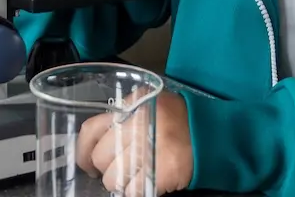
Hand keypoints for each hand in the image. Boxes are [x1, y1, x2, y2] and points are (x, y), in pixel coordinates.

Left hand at [76, 89, 193, 195]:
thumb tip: (96, 144)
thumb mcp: (147, 107)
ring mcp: (150, 149)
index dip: (83, 151)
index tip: (86, 163)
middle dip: (107, 168)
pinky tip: (146, 184)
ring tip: (137, 175)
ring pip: (113, 178)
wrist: (212, 133)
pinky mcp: (163, 172)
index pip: (91, 130)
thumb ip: (123, 119)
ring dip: (121, 182)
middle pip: (100, 157)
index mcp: (132, 106)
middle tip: (120, 169)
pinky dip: (136, 192)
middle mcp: (138, 125)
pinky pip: (133, 192)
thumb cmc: (177, 120)